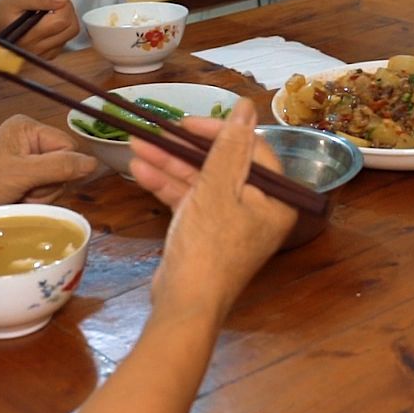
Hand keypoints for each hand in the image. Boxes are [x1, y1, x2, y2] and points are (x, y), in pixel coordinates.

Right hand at [0, 0, 81, 59]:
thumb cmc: (3, 13)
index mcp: (30, 35)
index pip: (63, 20)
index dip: (65, 3)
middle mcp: (38, 48)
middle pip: (71, 28)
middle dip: (68, 10)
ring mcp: (43, 54)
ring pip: (69, 34)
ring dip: (66, 18)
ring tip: (52, 8)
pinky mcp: (46, 55)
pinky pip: (64, 41)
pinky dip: (62, 28)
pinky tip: (50, 20)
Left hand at [0, 114, 96, 210]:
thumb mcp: (23, 174)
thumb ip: (60, 166)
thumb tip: (94, 163)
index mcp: (28, 128)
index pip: (69, 148)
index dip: (59, 171)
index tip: (34, 183)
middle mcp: (27, 139)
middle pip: (62, 166)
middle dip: (46, 188)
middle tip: (22, 194)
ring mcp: (21, 159)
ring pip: (53, 182)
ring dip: (38, 198)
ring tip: (14, 200)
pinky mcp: (16, 177)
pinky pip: (39, 190)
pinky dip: (29, 202)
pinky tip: (13, 203)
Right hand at [128, 101, 295, 321]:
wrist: (184, 305)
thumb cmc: (208, 246)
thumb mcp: (217, 189)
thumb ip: (229, 146)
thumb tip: (246, 107)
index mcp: (275, 200)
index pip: (252, 150)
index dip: (219, 132)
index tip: (187, 123)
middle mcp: (258, 210)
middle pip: (224, 165)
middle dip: (186, 149)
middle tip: (159, 131)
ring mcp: (230, 223)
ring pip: (202, 182)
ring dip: (170, 164)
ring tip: (138, 145)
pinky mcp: (206, 234)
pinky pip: (191, 201)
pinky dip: (168, 187)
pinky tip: (140, 170)